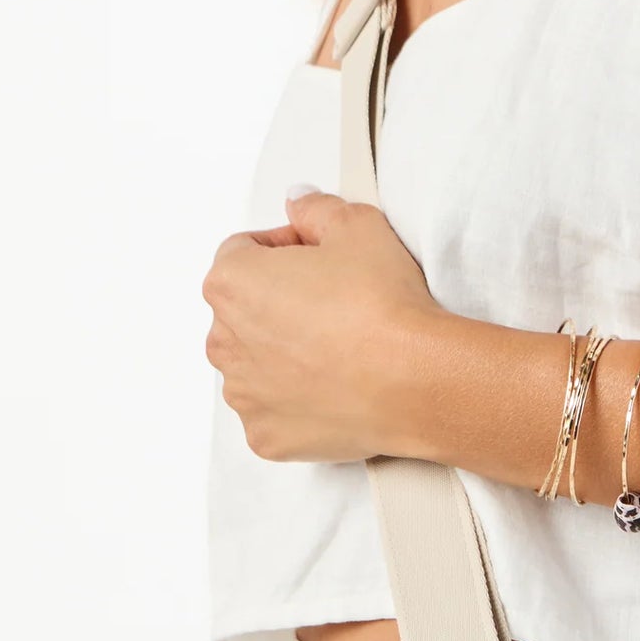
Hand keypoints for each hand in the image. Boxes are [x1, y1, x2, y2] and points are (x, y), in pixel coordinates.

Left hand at [204, 190, 439, 461]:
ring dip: (288, 357)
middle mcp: (224, 341)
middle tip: (338, 306)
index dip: (288, 250)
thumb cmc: (384, 309)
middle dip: (283, 306)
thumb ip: (317, 209)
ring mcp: (244, 395)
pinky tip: (338, 389)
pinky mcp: (268, 436)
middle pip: (246, 313)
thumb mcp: (359, 226)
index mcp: (232, 283)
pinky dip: (300, 403)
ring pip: (258, 366)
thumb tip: (301, 204)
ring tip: (341, 352)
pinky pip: (276, 414)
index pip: (245, 252)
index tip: (322, 259)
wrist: (415, 381)